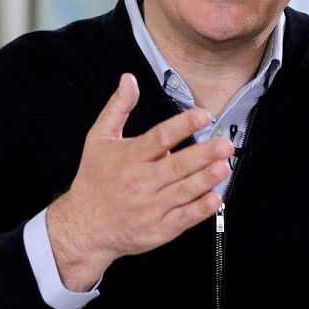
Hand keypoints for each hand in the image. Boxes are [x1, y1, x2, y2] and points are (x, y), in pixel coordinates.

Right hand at [46, 73, 232, 289]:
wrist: (84, 226)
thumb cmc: (94, 180)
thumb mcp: (98, 139)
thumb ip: (118, 108)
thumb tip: (128, 80)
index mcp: (130, 157)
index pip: (159, 138)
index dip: (182, 125)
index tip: (202, 116)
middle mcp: (141, 181)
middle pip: (176, 166)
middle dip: (203, 154)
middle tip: (224, 144)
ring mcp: (151, 207)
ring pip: (184, 191)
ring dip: (206, 179)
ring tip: (224, 166)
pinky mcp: (159, 228)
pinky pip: (183, 217)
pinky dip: (200, 209)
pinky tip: (215, 198)